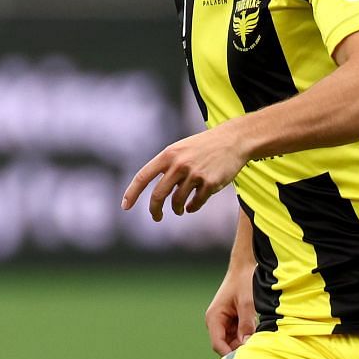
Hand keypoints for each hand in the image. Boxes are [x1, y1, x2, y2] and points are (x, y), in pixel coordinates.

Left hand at [121, 124, 249, 220]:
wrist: (233, 140)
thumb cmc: (204, 146)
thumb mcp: (181, 149)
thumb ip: (167, 166)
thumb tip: (156, 192)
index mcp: (168, 155)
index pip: (143, 176)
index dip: (132, 193)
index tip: (125, 206)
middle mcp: (179, 164)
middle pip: (158, 195)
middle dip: (155, 210)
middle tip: (156, 217)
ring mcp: (195, 174)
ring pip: (178, 201)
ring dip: (177, 209)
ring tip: (179, 209)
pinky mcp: (210, 183)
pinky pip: (196, 203)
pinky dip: (192, 208)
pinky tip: (192, 206)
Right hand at [205, 266, 257, 354]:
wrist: (244, 267)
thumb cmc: (243, 281)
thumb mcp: (247, 303)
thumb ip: (246, 323)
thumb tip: (247, 343)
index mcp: (214, 317)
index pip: (218, 344)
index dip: (230, 354)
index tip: (246, 358)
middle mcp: (216, 322)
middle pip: (225, 345)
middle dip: (239, 348)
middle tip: (257, 348)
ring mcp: (224, 322)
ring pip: (233, 341)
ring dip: (244, 342)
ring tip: (259, 338)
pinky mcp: (232, 321)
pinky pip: (238, 334)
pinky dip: (247, 335)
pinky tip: (257, 331)